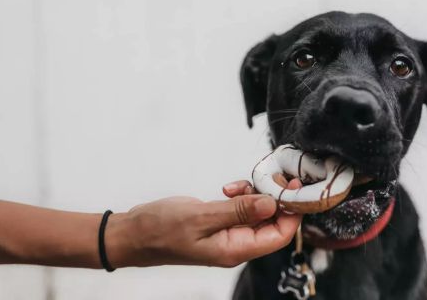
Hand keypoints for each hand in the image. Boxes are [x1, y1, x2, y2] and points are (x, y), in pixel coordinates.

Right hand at [106, 180, 302, 267]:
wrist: (133, 233)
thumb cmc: (160, 230)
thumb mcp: (202, 217)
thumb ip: (239, 210)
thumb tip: (272, 203)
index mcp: (235, 250)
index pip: (280, 235)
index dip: (292, 212)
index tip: (293, 187)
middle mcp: (236, 245)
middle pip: (273, 223)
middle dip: (276, 198)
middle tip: (270, 176)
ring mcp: (228, 234)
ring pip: (258, 213)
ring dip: (255, 194)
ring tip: (239, 184)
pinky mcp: (220, 223)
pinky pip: (242, 209)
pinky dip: (241, 195)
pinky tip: (227, 188)